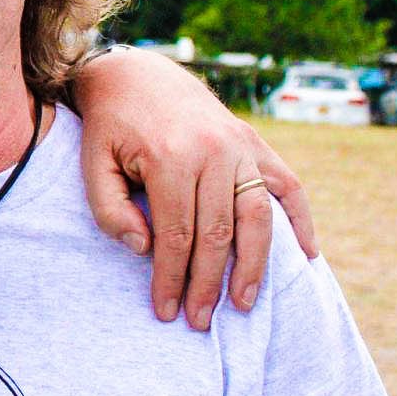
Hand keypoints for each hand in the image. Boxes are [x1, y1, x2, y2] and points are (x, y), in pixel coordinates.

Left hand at [76, 49, 317, 329]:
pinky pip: (288, 186)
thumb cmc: (111, 126)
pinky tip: (304, 256)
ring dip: (254, 266)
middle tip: (199, 321)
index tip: (165, 312)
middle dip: (208, 284)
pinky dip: (301, 221)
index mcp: (170, 157)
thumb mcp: (92, 163)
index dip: (171, 278)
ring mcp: (240, 146)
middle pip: (217, 234)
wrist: (137, 74)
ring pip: (257, 217)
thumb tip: (146, 249)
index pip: (175, 235)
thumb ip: (109, 209)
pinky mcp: (255, 143)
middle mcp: (213, 151)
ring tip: (243, 304)